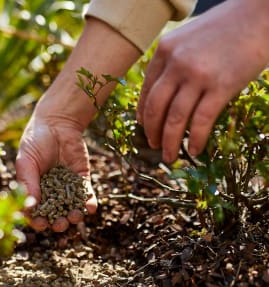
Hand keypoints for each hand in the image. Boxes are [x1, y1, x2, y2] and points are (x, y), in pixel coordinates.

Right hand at [16, 111, 96, 231]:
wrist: (56, 124)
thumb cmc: (36, 142)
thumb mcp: (26, 162)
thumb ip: (29, 183)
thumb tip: (31, 207)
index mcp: (35, 191)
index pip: (36, 212)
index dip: (38, 221)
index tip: (41, 224)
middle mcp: (52, 192)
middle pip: (56, 215)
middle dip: (59, 223)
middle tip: (61, 224)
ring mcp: (68, 187)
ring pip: (72, 207)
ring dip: (74, 216)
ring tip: (75, 216)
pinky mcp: (82, 179)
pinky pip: (87, 194)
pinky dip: (89, 203)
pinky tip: (90, 207)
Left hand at [137, 0, 268, 162]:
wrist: (259, 13)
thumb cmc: (223, 28)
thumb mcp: (186, 39)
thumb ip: (170, 64)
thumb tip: (160, 96)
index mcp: (164, 51)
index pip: (146, 91)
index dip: (143, 114)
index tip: (144, 128)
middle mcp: (176, 63)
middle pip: (156, 108)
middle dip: (152, 133)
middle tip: (154, 146)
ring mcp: (198, 75)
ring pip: (175, 119)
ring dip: (170, 143)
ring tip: (169, 157)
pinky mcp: (221, 86)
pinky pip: (202, 121)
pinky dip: (196, 140)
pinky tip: (194, 151)